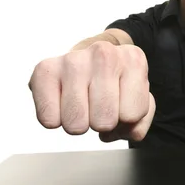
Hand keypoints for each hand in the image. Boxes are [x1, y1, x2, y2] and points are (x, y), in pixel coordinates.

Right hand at [28, 42, 154, 142]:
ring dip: (79, 122)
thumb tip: (122, 130)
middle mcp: (103, 54)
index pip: (131, 116)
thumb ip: (139, 123)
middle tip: (98, 106)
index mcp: (134, 61)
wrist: (87, 58)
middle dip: (102, 123)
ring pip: (76, 123)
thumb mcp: (138, 98)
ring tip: (82, 104)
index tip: (119, 105)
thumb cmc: (114, 82)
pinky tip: (63, 103)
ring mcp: (73, 59)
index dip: (124, 121)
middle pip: (104, 121)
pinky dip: (55, 120)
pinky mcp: (45, 69)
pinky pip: (49, 119)